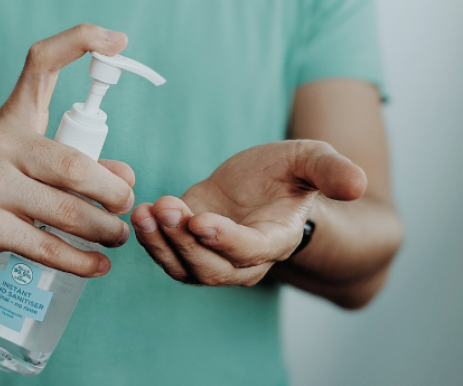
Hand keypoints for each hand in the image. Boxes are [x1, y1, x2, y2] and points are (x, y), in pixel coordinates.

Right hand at [0, 25, 133, 276]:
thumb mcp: (23, 155)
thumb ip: (75, 160)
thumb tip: (125, 178)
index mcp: (11, 119)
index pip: (41, 64)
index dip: (80, 43)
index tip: (117, 41)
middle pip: (72, 165)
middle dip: (111, 192)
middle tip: (125, 205)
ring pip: (65, 212)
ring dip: (103, 231)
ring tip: (117, 238)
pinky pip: (45, 247)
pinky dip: (79, 261)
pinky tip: (96, 265)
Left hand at [131, 140, 365, 285]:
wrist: (263, 181)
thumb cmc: (290, 173)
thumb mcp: (313, 160)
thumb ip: (333, 171)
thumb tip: (357, 184)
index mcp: (277, 239)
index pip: (251, 252)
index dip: (226, 241)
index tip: (201, 221)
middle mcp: (244, 258)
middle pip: (213, 269)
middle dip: (185, 243)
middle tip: (165, 210)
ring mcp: (214, 255)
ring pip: (186, 269)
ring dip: (161, 244)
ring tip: (145, 212)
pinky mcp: (189, 245)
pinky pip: (168, 255)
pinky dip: (151, 240)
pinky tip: (139, 214)